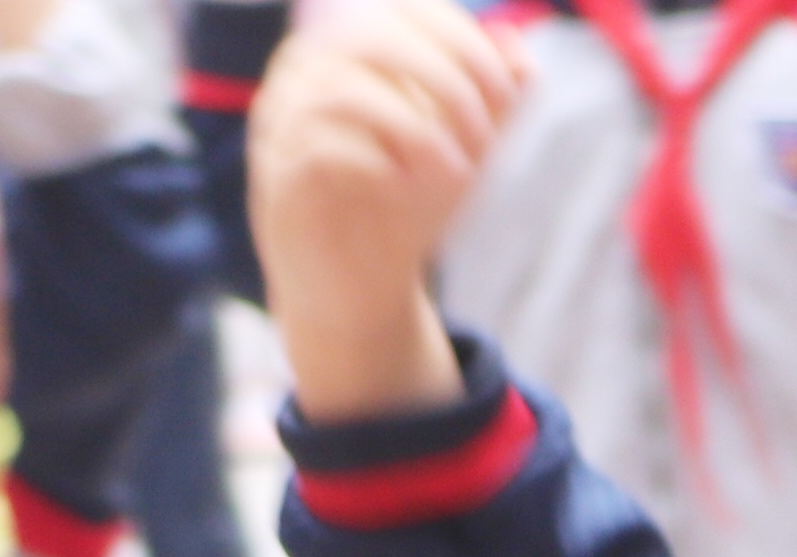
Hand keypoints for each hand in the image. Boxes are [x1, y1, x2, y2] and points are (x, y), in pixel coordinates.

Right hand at [253, 0, 526, 424]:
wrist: (360, 290)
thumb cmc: (407, 208)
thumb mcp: (464, 150)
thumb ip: (494, 101)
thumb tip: (520, 49)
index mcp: (352, 48)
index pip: (407, 9)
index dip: (466, 42)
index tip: (508, 97)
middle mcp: (308, 72)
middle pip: (374, 35)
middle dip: (447, 83)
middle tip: (485, 141)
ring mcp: (283, 121)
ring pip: (346, 88)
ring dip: (418, 128)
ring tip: (455, 173)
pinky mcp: (276, 175)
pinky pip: (322, 147)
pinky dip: (380, 164)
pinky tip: (407, 189)